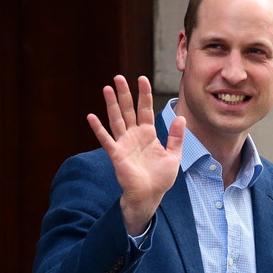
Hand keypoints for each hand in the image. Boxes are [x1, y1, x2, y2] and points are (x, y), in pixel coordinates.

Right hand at [87, 75, 185, 234]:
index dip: (144, 94)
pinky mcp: (117, 154)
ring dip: (111, 104)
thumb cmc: (161, 177)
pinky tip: (91, 116)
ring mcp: (124, 143)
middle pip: (128, 110)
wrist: (151, 195)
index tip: (142, 79)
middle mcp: (134, 135)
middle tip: (119, 77)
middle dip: (124, 94)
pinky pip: (106, 139)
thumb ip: (176, 137)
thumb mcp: (174, 155)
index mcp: (148, 134)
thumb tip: (181, 118)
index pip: (145, 109)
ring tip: (107, 88)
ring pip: (117, 119)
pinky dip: (98, 129)